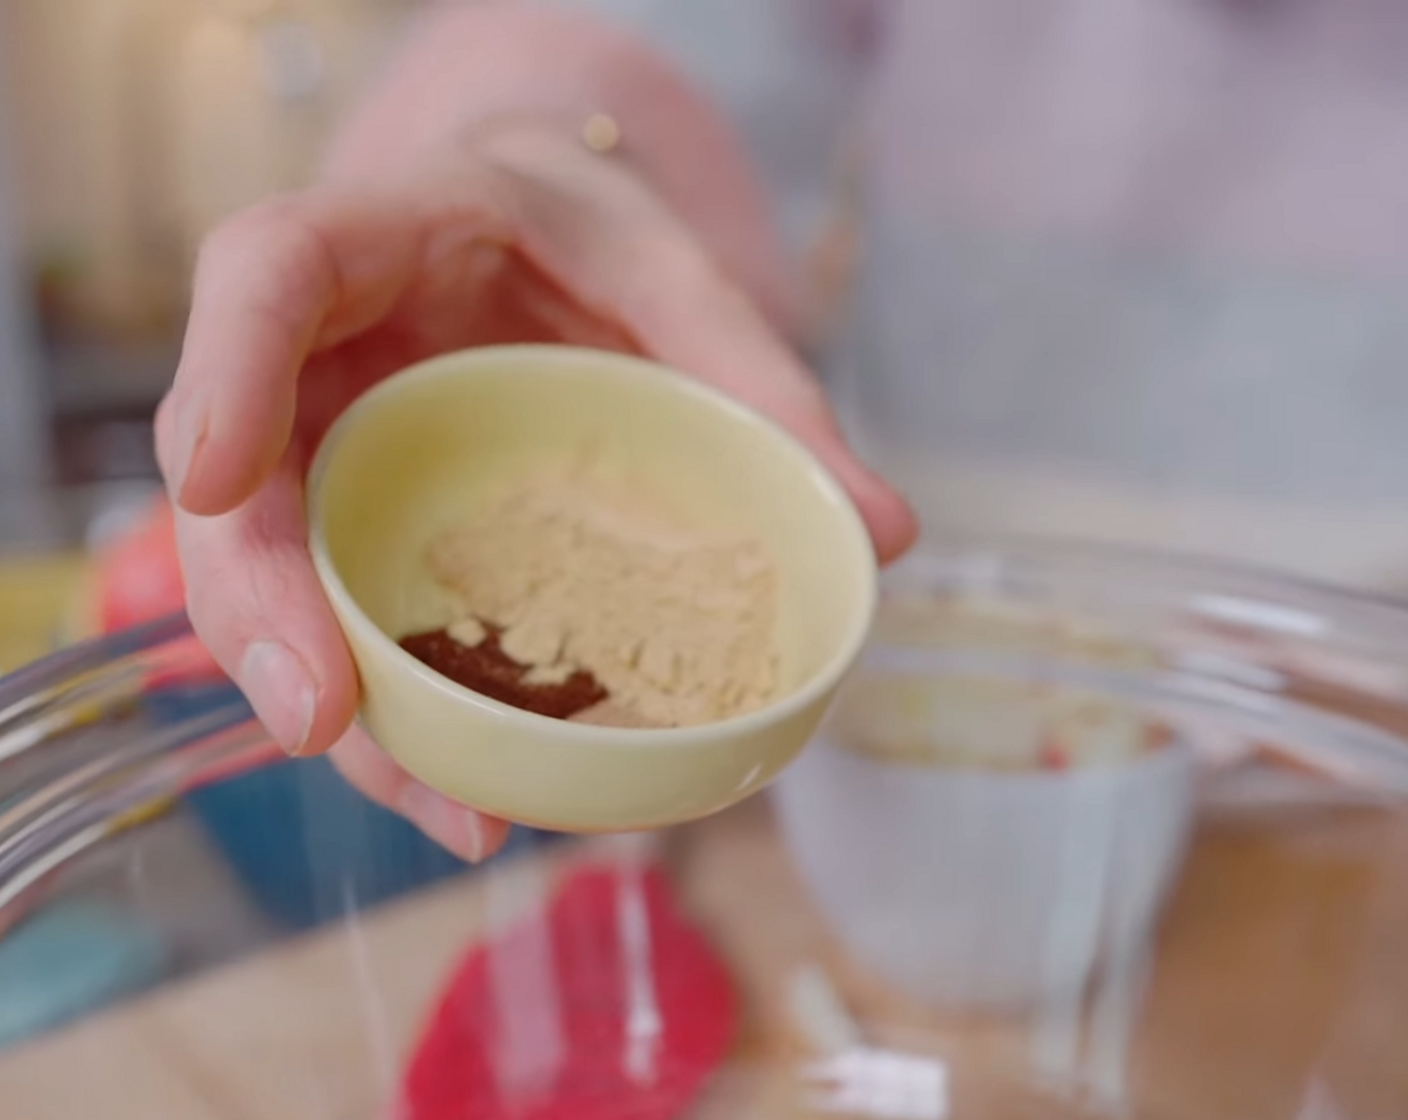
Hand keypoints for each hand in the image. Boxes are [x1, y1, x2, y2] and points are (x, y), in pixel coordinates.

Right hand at [156, 122, 915, 861]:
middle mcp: (320, 349)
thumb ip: (765, 384)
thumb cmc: (596, 239)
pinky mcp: (355, 515)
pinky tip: (466, 787)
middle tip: (326, 723)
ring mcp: (324, 441)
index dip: (218, 371)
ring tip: (446, 807)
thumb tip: (884, 529)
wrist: (552, 242)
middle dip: (259, 607)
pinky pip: (343, 612)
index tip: (211, 479)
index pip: (263, 271)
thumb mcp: (681, 281)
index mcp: (382, 238)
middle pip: (235, 477)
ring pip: (273, 573)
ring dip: (332, 698)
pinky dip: (394, 706)